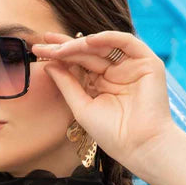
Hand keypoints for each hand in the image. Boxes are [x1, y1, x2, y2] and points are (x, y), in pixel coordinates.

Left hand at [32, 31, 175, 175]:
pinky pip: (127, 42)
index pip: (78, 62)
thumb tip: (48, 64)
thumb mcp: (82, 107)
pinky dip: (108, 38)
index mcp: (101, 83)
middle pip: (88, 52)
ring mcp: (131, 66)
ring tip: (61, 46)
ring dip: (81, 43)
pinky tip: (89, 40)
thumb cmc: (112, 134)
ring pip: (103, 46)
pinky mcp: (147, 63)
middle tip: (43, 41)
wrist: (140, 146)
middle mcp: (116, 72)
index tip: (38, 49)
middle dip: (65, 46)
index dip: (59, 55)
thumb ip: (67, 84)